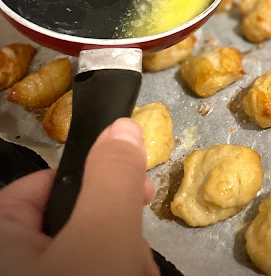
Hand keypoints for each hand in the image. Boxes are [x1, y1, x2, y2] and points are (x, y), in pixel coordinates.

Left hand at [0, 118, 159, 275]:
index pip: (49, 181)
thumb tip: (122, 128)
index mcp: (2, 233)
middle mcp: (14, 256)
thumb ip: (112, 178)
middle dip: (118, 227)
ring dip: (125, 255)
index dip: (98, 178)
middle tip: (137, 248)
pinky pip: (92, 269)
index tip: (139, 191)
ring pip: (89, 249)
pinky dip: (117, 270)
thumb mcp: (100, 235)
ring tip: (139, 271)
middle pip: (76, 217)